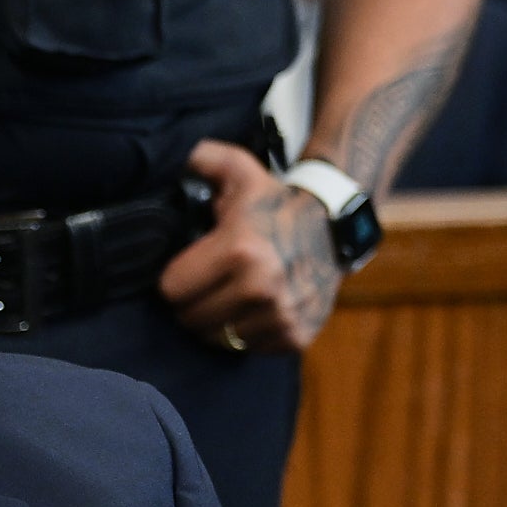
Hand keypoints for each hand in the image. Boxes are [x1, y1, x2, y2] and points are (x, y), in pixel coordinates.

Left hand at [159, 140, 341, 353]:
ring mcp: (281, 315)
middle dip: (191, 302)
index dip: (174, 278)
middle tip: (206, 284)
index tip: (187, 268)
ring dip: (217, 321)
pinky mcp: (296, 336)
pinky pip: (248, 348)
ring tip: (229, 296)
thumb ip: (204, 158)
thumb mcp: (240, 172)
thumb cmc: (275, 204)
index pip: (172, 290)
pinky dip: (246, 333)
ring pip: (217, 339)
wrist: (334, 227)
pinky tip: (254, 309)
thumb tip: (182, 158)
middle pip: (190, 319)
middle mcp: (261, 287)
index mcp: (239, 249)